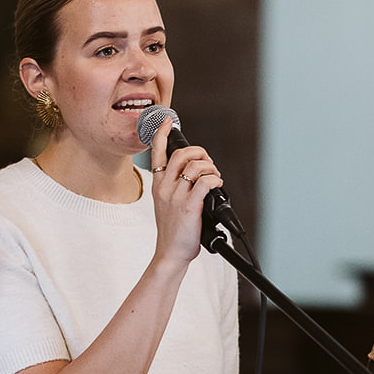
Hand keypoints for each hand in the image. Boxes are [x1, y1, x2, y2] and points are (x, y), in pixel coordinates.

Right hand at [149, 118, 222, 263]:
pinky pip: (205, 182)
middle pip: (182, 154)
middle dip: (200, 152)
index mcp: (158, 184)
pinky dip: (215, 179)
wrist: (170, 252)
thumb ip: (175, 188)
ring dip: (210, 167)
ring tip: (215, 176)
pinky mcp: (188, 206)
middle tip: (209, 162)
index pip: (156, 152)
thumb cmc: (173, 231)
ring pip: (195, 166)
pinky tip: (218, 185)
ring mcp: (176, 196)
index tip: (167, 121)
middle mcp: (165, 187)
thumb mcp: (166, 204)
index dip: (161, 133)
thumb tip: (196, 176)